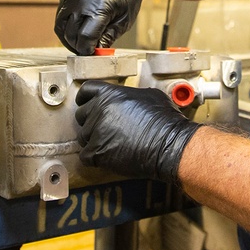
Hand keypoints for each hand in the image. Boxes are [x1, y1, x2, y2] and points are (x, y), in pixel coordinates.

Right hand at [54, 0, 149, 54]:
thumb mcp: (124, 21)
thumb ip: (108, 37)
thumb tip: (95, 52)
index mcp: (100, 6)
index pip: (85, 37)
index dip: (87, 50)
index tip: (91, 54)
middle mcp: (82, 0)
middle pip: (71, 33)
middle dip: (78, 46)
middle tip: (86, 51)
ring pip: (60, 26)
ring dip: (68, 39)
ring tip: (79, 44)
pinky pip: (60, 16)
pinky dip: (65, 26)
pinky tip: (76, 30)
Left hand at [74, 81, 199, 183]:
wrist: (168, 145)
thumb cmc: (164, 120)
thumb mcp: (149, 95)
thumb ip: (129, 96)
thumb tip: (126, 99)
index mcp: (110, 94)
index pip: (86, 91)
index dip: (85, 99)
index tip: (86, 104)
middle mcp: (99, 109)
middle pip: (81, 115)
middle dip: (90, 121)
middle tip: (103, 129)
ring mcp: (96, 131)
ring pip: (83, 136)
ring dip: (93, 141)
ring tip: (110, 145)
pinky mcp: (96, 152)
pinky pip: (85, 156)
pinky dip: (94, 158)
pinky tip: (107, 157)